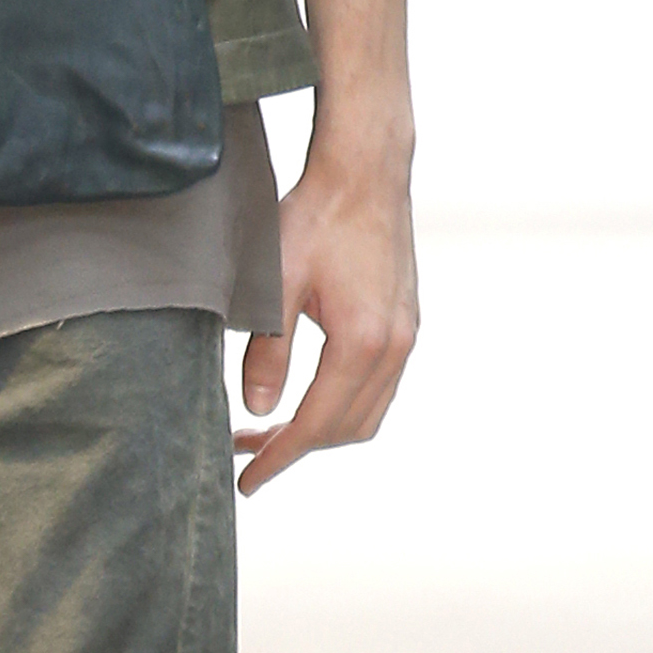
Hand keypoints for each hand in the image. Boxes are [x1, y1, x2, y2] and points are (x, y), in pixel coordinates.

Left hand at [234, 131, 416, 493]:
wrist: (365, 172)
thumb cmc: (315, 217)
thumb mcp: (275, 283)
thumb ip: (267, 351)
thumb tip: (255, 409)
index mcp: (362, 341)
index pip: (316, 424)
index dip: (278, 458)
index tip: (246, 481)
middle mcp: (394, 347)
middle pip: (346, 429)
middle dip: (296, 449)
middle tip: (246, 452)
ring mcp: (406, 336)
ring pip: (367, 413)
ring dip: (322, 430)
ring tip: (271, 430)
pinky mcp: (406, 323)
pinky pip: (378, 388)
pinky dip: (343, 406)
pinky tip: (309, 396)